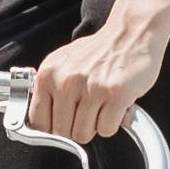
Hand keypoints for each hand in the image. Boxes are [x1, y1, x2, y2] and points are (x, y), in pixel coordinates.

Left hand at [25, 11, 167, 148]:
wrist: (131, 33)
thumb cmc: (98, 50)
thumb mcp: (62, 63)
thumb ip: (49, 89)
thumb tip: (39, 122)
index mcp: (49, 73)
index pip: (38, 121)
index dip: (51, 127)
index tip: (61, 125)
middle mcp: (67, 80)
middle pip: (62, 132)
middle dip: (75, 127)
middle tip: (87, 111)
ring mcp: (92, 88)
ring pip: (83, 135)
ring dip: (94, 126)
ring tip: (100, 106)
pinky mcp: (116, 95)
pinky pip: (106, 130)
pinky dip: (112, 123)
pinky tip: (114, 106)